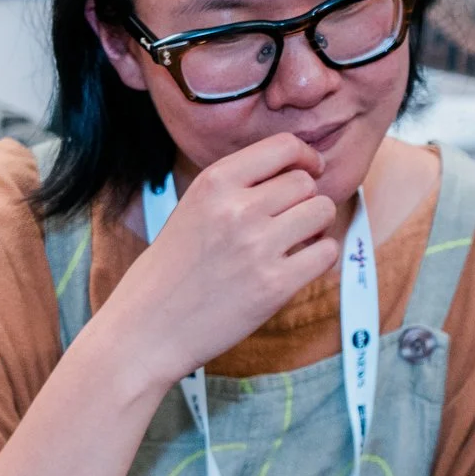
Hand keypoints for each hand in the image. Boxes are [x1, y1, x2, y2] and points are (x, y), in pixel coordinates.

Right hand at [93, 133, 342, 388]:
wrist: (147, 329)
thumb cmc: (169, 272)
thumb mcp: (191, 209)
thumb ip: (236, 189)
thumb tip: (295, 172)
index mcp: (214, 183)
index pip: (284, 146)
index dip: (306, 156)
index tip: (310, 169)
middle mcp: (238, 209)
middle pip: (306, 182)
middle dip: (306, 199)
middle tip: (293, 220)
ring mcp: (258, 246)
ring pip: (322, 211)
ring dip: (317, 226)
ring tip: (298, 242)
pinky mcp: (275, 285)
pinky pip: (327, 252)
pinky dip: (321, 256)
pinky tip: (300, 265)